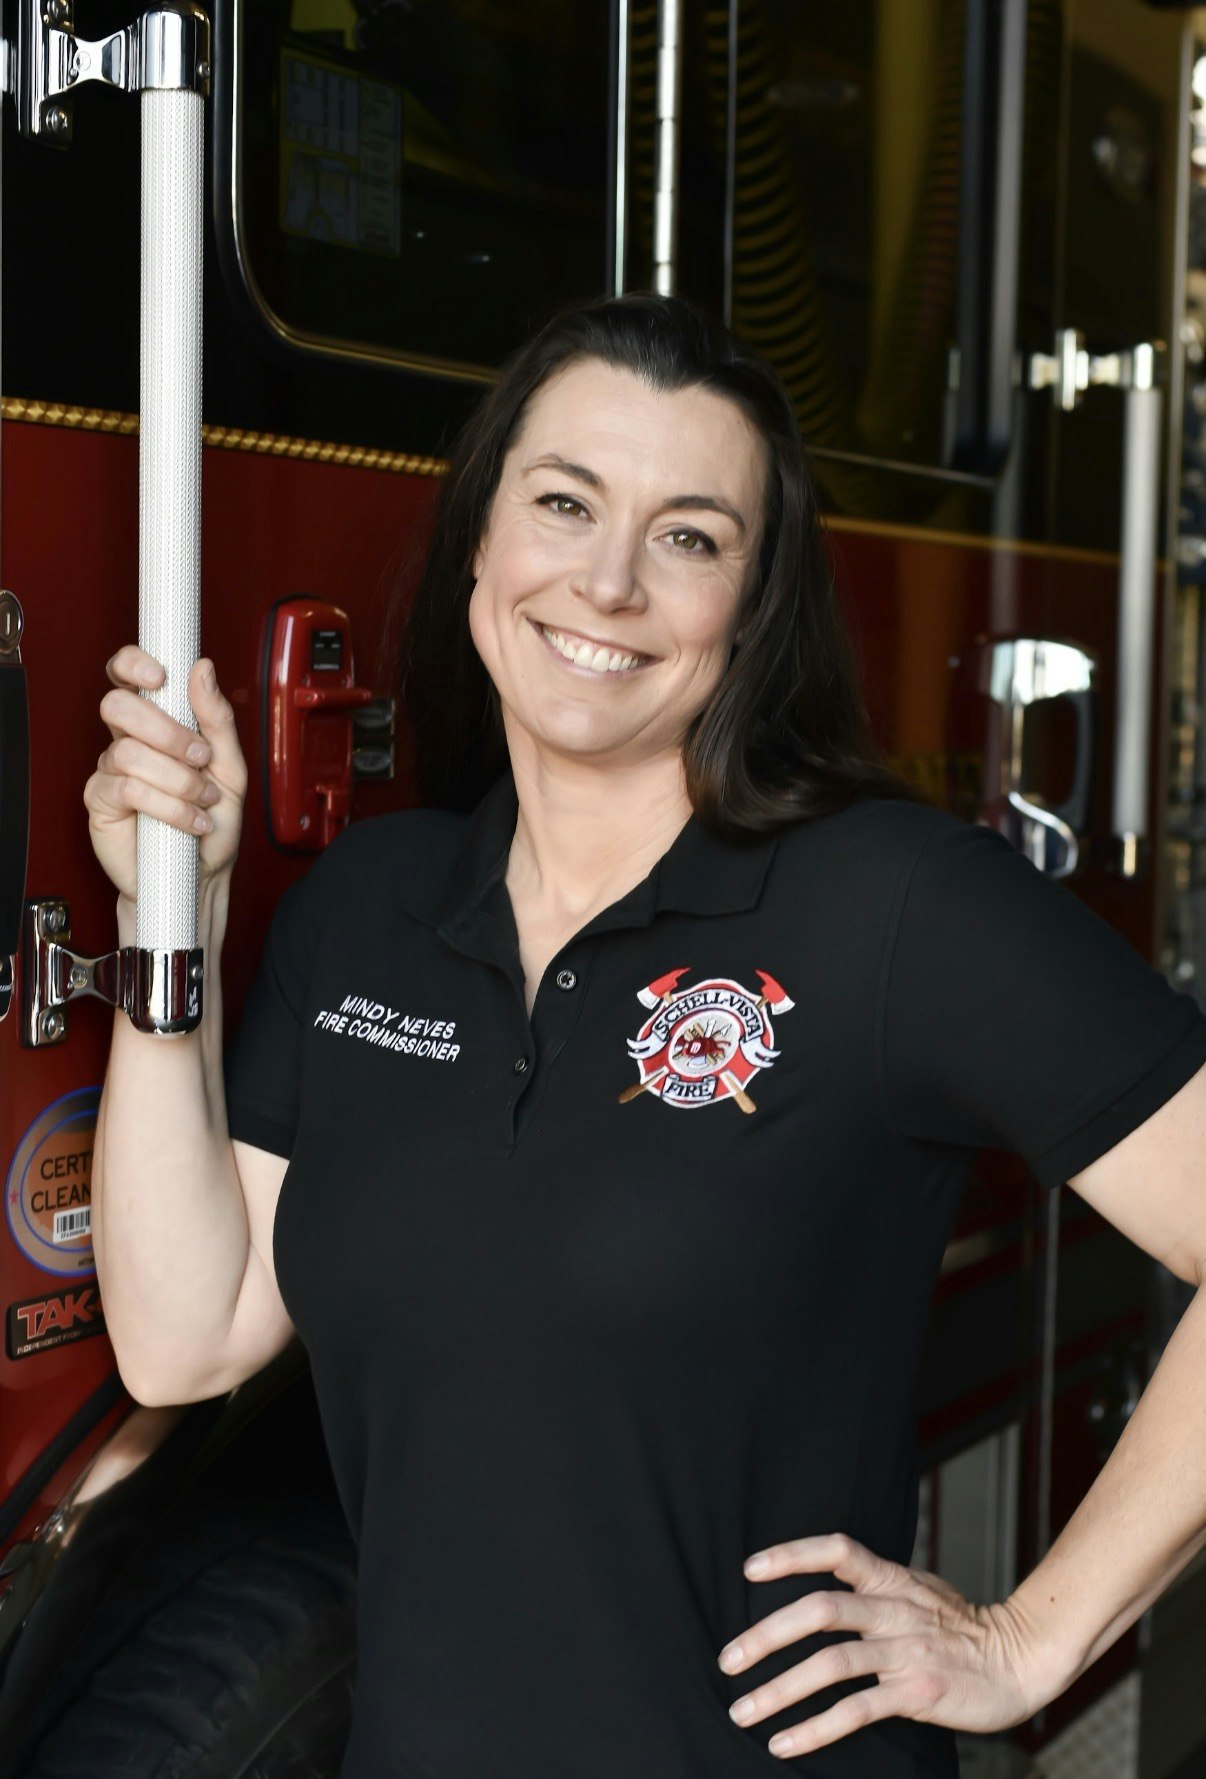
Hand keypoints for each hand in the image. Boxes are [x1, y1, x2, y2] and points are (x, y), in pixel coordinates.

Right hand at [85, 645, 247, 903]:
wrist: (202, 877)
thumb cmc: (212, 824)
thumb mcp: (231, 768)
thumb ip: (218, 719)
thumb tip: (202, 669)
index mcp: (157, 724)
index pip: (127, 675)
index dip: (133, 665)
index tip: (159, 676)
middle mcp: (130, 742)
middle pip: (118, 706)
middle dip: (167, 732)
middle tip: (199, 757)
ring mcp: (112, 771)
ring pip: (129, 752)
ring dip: (178, 779)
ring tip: (202, 801)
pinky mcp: (102, 803)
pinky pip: (128, 789)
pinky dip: (169, 807)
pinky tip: (188, 821)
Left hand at [717, 1533, 1042, 1759]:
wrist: (1023, 1659)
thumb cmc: (964, 1628)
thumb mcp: (918, 1591)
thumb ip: (876, 1587)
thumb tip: (828, 1584)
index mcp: (892, 1580)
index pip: (836, 1550)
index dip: (792, 1554)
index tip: (749, 1569)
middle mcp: (894, 1610)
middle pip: (820, 1610)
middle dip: (766, 1635)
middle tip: (728, 1659)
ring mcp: (906, 1652)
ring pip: (831, 1665)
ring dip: (779, 1690)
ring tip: (743, 1711)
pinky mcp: (918, 1695)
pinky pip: (856, 1711)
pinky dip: (815, 1728)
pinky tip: (785, 1743)